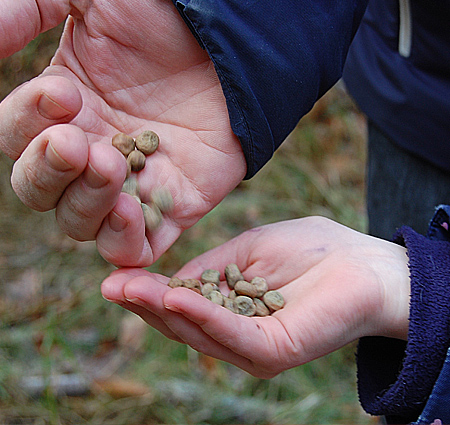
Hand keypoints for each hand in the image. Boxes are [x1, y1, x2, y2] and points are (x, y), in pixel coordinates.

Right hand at [0, 0, 245, 265]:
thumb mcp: (82, 0)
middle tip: (76, 143)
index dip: (26, 124)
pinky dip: (124, 241)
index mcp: (66, 112)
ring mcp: (132, 182)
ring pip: (82, 222)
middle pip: (42, 191)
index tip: (64, 93)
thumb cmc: (161, 16)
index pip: (17, 140)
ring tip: (109, 165)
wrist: (229, 42)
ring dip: (85, 202)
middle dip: (49, 170)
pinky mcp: (173, 205)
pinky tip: (128, 211)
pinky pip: (137, 246)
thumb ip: (22, 13)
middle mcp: (92, 152)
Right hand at [101, 216, 410, 377]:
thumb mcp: (247, 251)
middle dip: (144, 304)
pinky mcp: (275, 350)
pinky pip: (232, 334)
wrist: (365, 262)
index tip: (116, 276)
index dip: (147, 292)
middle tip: (110, 284)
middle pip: (181, 324)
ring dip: (162, 310)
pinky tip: (176, 297)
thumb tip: (169, 280)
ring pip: (198, 332)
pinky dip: (203, 316)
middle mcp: (236, 335)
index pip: (180, 306)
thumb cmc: (311, 251)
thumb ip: (209, 268)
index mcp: (229, 309)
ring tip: (130, 288)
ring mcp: (254, 347)